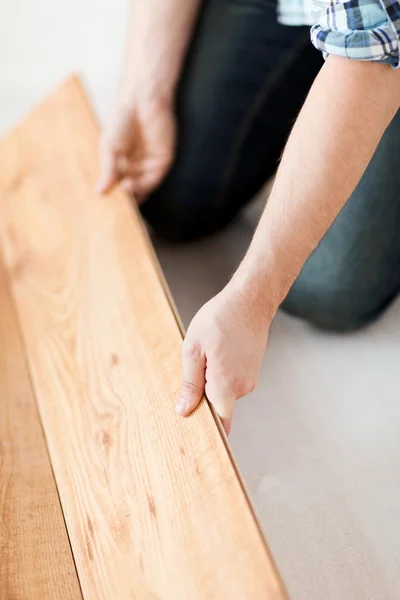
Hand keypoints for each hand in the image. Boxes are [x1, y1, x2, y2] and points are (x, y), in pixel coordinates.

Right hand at [97, 98, 175, 202]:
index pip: (115, 188)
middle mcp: (135, 170)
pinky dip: (140, 190)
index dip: (109, 198)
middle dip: (120, 203)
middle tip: (109, 212)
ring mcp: (148, 169)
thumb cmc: (122, 120)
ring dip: (130, 199)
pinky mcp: (161, 165)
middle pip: (128, 194)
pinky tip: (128, 190)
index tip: (98, 209)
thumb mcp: (109, 147)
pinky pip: (151, 183)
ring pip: (140, 191)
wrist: (142, 101)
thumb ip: (107, 170)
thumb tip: (99, 192)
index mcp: (121, 166)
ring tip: (117, 203)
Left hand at [177, 282, 271, 434]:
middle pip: (219, 406)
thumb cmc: (220, 319)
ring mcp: (250, 379)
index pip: (220, 423)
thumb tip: (184, 411)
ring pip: (224, 392)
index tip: (193, 427)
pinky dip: (222, 372)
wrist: (250, 301)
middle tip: (192, 372)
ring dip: (212, 381)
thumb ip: (190, 384)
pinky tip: (217, 352)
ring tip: (206, 355)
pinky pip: (232, 380)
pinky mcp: (252, 370)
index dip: (206, 428)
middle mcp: (242, 387)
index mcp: (226, 385)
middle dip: (203, 397)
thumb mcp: (194, 349)